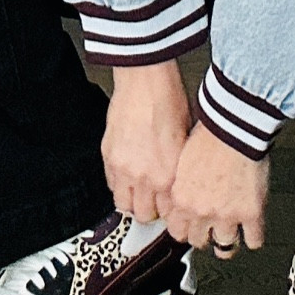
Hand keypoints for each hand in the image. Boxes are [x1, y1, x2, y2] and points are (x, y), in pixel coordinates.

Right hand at [101, 61, 191, 223]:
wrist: (145, 79)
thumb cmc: (170, 101)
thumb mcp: (187, 142)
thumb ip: (179, 171)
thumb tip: (179, 184)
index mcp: (167, 175)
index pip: (168, 214)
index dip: (171, 210)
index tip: (171, 205)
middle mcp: (143, 177)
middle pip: (143, 215)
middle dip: (151, 210)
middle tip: (156, 200)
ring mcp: (123, 168)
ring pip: (123, 205)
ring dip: (132, 201)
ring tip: (140, 190)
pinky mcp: (108, 155)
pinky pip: (110, 183)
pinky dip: (119, 183)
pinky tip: (129, 173)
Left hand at [166, 120, 268, 253]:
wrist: (234, 125)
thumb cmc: (210, 132)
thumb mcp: (182, 160)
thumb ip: (181, 184)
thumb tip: (184, 192)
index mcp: (182, 198)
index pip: (177, 231)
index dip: (186, 228)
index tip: (190, 226)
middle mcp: (201, 211)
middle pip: (199, 241)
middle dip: (205, 234)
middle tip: (211, 227)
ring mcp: (227, 215)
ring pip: (225, 246)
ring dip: (228, 240)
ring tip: (232, 233)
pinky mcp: (251, 213)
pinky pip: (253, 240)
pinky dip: (253, 237)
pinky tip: (252, 230)